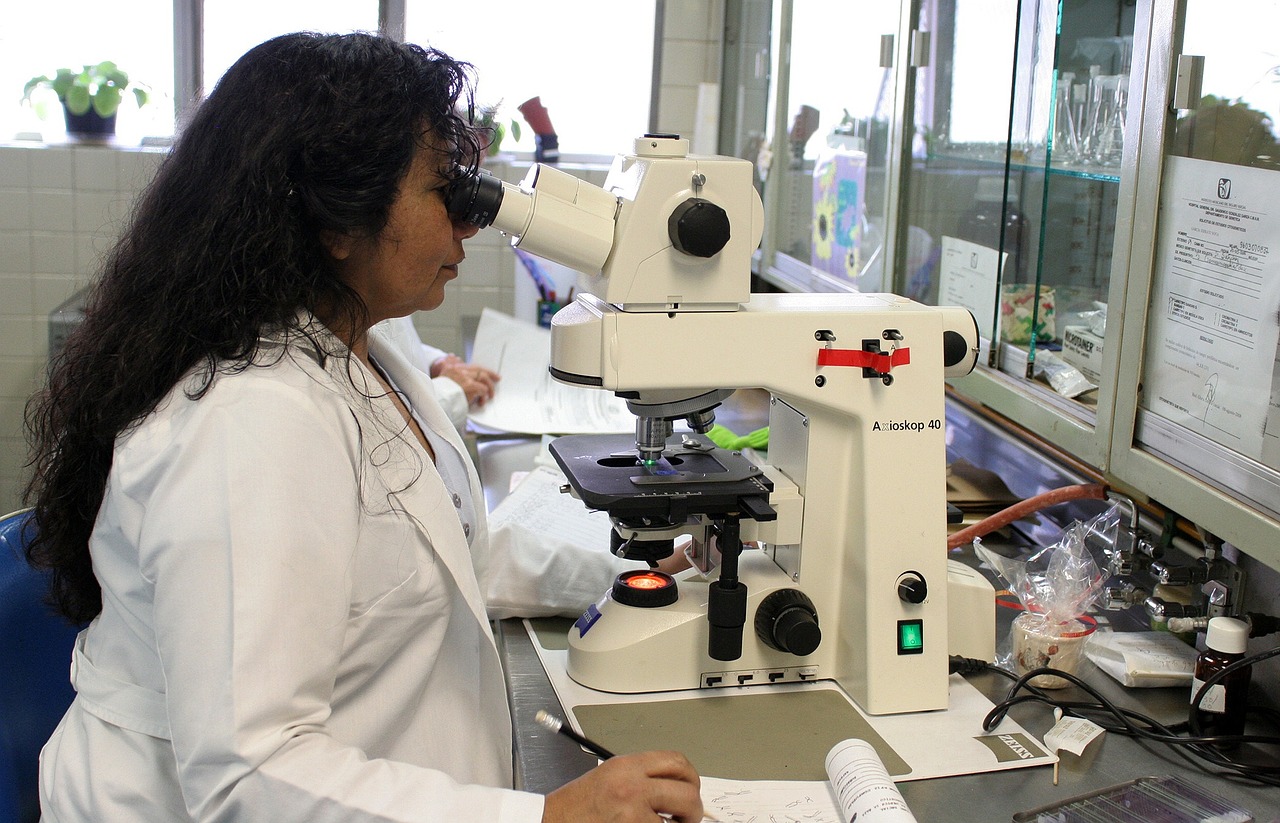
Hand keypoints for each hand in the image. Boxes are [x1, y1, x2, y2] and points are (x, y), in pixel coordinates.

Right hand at [432, 354, 499, 406]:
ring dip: (489, 388)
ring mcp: (465, 378)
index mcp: (453, 368)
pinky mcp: (470, 386)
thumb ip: (448, 365)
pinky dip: (483, 396)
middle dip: (490, 375)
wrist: (437, 401)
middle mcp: (460, 370)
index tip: (489, 373)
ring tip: (490, 395)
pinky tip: (482, 402)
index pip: (472, 366)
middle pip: (480, 370)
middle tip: (497, 379)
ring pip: (484, 378)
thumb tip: (452, 356)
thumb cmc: (439, 394)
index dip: (482, 370)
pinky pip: (483, 390)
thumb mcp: (442, 376)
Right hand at [542, 751, 703, 822]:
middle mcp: (632, 786)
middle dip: (693, 809)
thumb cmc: (575, 807)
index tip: (691, 788)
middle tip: (688, 818)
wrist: (550, 822)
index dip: (691, 777)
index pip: (677, 762)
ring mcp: (632, 814)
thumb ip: (641, 778)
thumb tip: (677, 787)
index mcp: (626, 766)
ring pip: (677, 821)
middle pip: (687, 792)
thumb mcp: (608, 777)